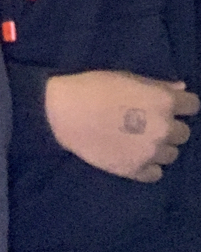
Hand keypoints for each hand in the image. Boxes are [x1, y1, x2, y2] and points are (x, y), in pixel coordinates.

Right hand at [44, 70, 195, 181]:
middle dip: (170, 127)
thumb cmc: (94, 87)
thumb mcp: (128, 78)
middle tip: (149, 122)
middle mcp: (163, 129)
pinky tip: (135, 155)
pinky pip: (156, 173)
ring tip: (140, 140)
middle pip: (184, 133)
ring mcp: (150, 152)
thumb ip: (158, 85)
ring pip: (171, 154)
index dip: (181, 105)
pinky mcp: (135, 170)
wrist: (63, 112)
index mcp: (164, 102)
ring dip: (160, 147)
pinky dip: (149, 165)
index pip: (193, 106)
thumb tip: (182, 90)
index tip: (169, 105)